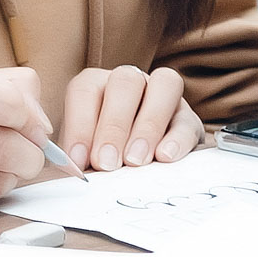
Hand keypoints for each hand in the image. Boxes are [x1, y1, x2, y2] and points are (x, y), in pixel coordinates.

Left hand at [59, 64, 202, 173]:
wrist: (138, 174)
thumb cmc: (101, 161)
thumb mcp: (82, 158)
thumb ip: (75, 158)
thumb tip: (69, 169)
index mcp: (96, 85)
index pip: (84, 90)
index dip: (79, 124)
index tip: (78, 161)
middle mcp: (130, 82)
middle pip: (125, 82)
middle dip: (114, 124)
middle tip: (107, 162)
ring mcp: (162, 96)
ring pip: (164, 85)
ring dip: (148, 125)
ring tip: (135, 161)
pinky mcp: (188, 119)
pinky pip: (187, 118)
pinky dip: (177, 138)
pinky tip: (164, 158)